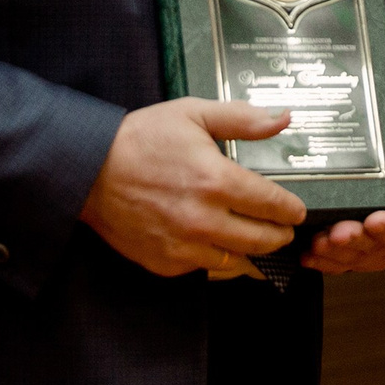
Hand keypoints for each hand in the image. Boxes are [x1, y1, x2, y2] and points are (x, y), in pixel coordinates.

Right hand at [80, 99, 307, 276]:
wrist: (88, 170)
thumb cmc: (141, 139)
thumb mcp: (193, 114)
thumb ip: (242, 119)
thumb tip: (282, 118)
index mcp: (216, 181)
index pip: (273, 206)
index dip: (292, 210)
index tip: (296, 210)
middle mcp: (204, 219)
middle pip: (263, 240)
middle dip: (280, 235)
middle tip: (284, 229)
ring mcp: (184, 246)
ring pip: (238, 261)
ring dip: (252, 251)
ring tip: (258, 240)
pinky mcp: (166, 263)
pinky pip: (206, 269)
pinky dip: (217, 259)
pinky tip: (219, 244)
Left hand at [303, 73, 384, 273]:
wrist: (382, 171)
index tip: (375, 219)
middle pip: (381, 253)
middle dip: (358, 244)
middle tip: (337, 232)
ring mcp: (373, 251)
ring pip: (356, 262)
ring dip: (337, 255)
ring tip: (318, 240)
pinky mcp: (350, 255)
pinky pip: (337, 265)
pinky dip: (321, 261)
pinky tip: (304, 252)